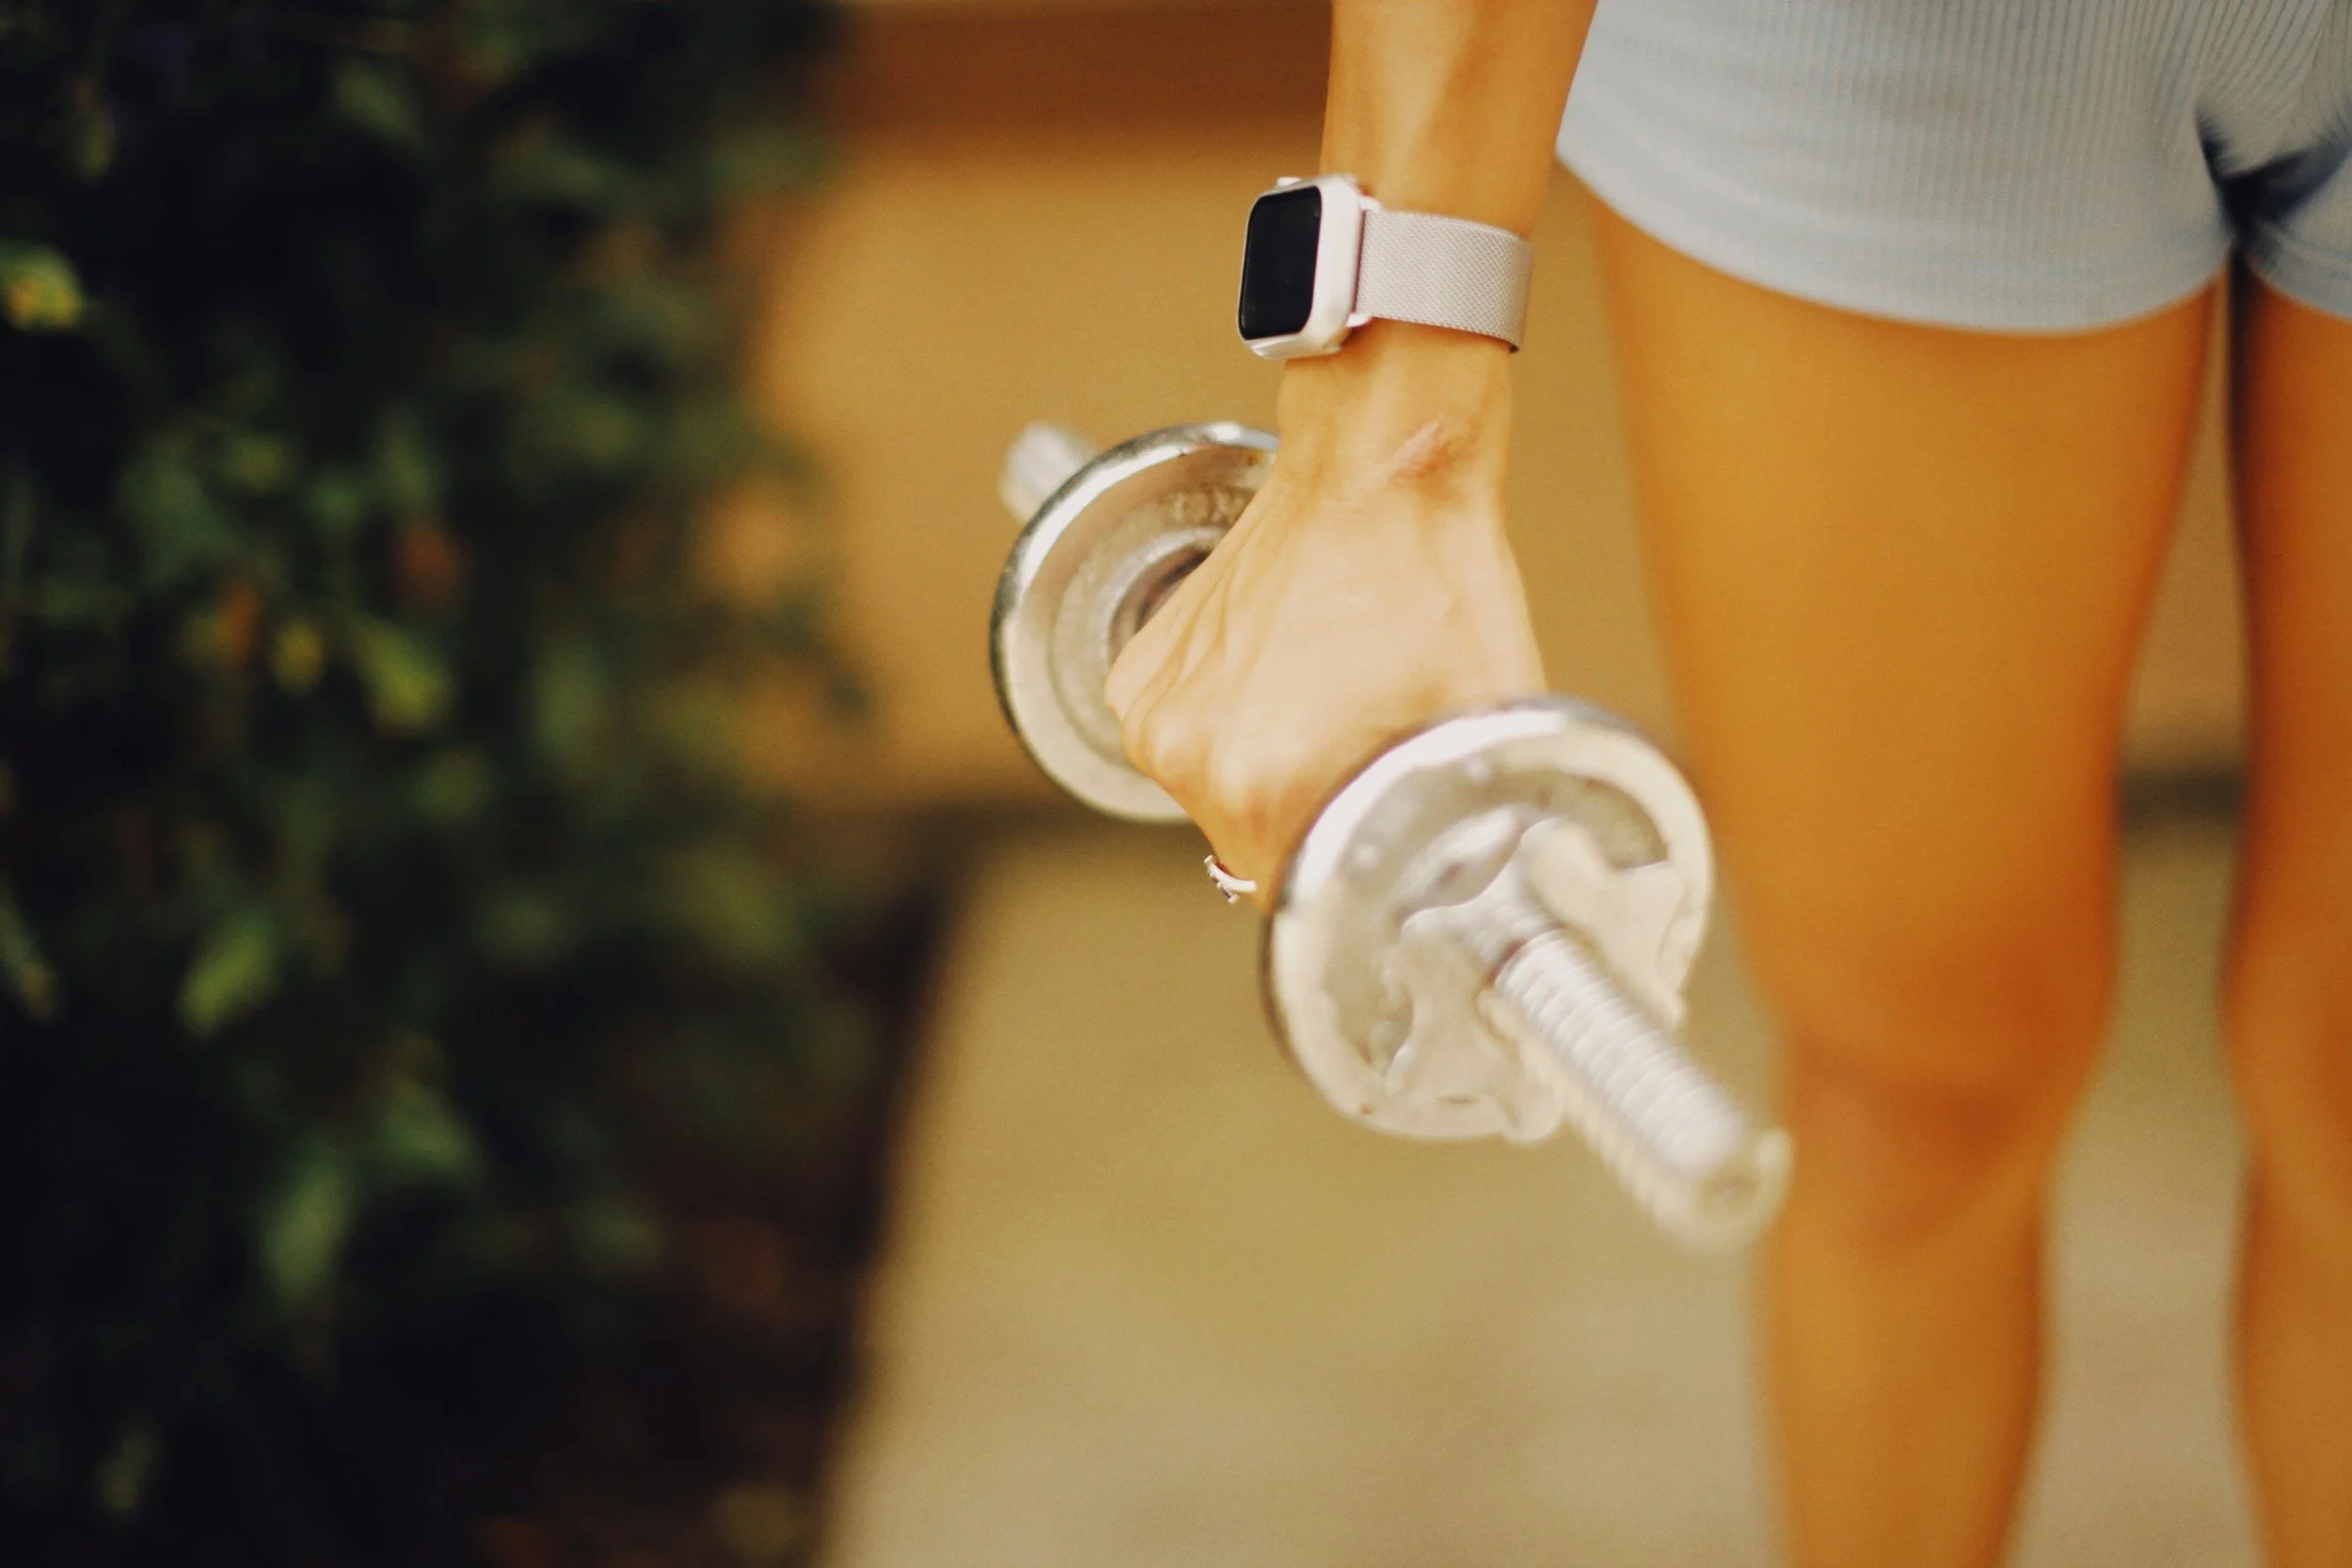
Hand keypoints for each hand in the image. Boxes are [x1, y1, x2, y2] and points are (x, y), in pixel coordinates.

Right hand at [1104, 326, 1547, 904]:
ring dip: (1267, 767)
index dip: (1352, 870)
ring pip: (1219, 793)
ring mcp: (1156, 714)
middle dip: (1310, 818)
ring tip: (1324, 696)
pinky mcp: (1139, 673)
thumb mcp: (1483, 722)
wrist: (1375, 467)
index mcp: (1267, 787)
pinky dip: (1230, 720)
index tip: (1379, 831)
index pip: (1302, 897)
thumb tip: (1477, 885)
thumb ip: (1470, 822)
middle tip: (1363, 746)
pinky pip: (1187, 738)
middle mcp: (1193, 759)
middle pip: (1255, 850)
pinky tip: (1281, 668)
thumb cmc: (1431, 577)